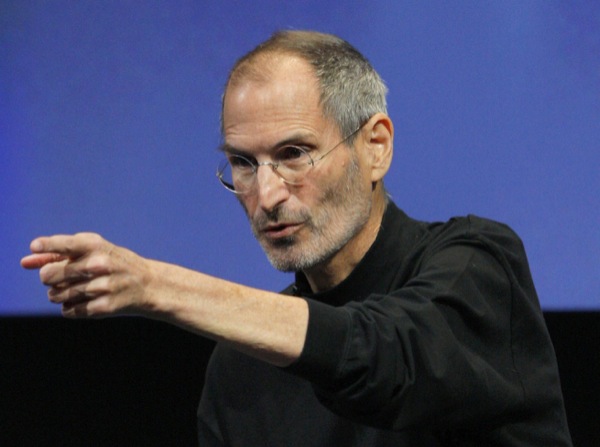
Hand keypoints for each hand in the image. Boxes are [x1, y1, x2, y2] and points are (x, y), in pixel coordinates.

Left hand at [21, 233, 151, 317]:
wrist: (147, 284)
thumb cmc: (112, 263)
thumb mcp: (92, 250)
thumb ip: (57, 254)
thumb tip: (25, 262)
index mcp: (95, 246)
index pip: (65, 244)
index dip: (46, 246)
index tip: (35, 247)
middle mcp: (99, 264)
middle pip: (48, 275)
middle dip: (49, 278)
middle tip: (62, 277)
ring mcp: (102, 286)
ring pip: (55, 295)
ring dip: (59, 294)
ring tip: (75, 290)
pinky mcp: (103, 307)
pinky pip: (68, 311)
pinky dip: (70, 307)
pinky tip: (84, 301)